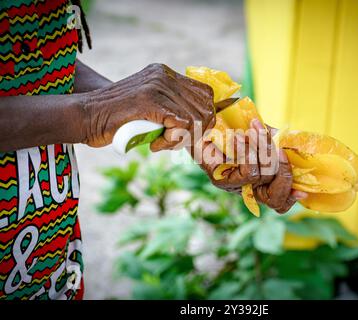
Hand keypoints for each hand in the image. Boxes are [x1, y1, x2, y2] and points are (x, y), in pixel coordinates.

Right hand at [80, 63, 214, 148]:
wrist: (84, 117)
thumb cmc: (116, 120)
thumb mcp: (150, 109)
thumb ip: (172, 109)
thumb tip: (201, 126)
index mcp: (165, 74)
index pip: (205, 94)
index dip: (204, 118)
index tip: (188, 134)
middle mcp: (163, 76)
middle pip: (205, 108)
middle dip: (194, 133)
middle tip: (172, 142)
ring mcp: (157, 86)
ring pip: (195, 119)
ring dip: (181, 139)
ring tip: (161, 143)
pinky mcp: (150, 100)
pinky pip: (181, 126)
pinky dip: (171, 141)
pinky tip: (155, 145)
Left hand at [194, 118, 306, 212]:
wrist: (204, 118)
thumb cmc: (235, 125)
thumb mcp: (264, 133)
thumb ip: (280, 143)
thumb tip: (300, 150)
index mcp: (262, 181)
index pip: (280, 202)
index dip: (292, 198)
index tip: (302, 191)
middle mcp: (248, 189)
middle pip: (275, 200)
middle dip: (284, 175)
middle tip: (282, 152)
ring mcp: (234, 186)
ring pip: (262, 178)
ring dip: (263, 151)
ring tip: (254, 128)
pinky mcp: (220, 181)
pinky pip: (247, 173)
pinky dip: (247, 152)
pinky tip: (238, 137)